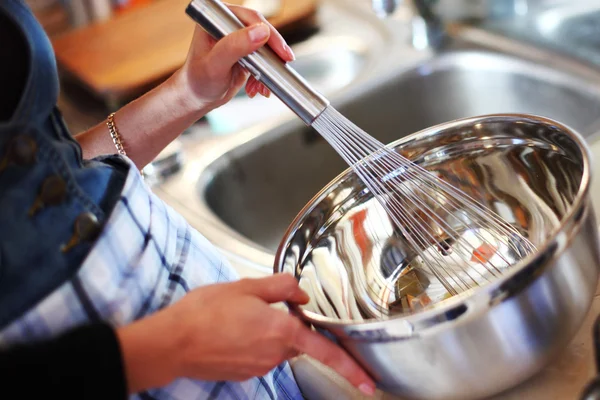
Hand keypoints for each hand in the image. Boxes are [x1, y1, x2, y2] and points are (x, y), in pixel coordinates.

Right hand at [117, 274, 375, 395]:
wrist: (172, 343)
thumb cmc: (205, 313)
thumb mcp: (245, 286)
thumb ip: (280, 287)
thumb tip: (300, 293)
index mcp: (280, 330)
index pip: (325, 350)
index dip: (350, 367)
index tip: (367, 383)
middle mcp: (273, 353)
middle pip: (296, 340)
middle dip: (286, 324)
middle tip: (258, 306)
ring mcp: (258, 366)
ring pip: (276, 346)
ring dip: (266, 330)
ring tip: (237, 315)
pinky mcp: (244, 372)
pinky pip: (259, 353)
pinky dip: (252, 341)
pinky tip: (230, 329)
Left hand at [175, 4, 294, 111]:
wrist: (196, 98)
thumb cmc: (197, 81)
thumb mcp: (215, 64)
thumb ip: (235, 46)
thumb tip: (260, 32)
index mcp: (217, 19)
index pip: (250, 19)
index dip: (268, 33)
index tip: (281, 51)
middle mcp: (228, 25)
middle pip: (262, 31)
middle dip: (273, 52)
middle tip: (284, 64)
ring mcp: (238, 39)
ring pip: (265, 47)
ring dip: (269, 67)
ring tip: (261, 86)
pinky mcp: (245, 53)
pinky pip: (264, 60)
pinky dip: (265, 75)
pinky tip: (256, 88)